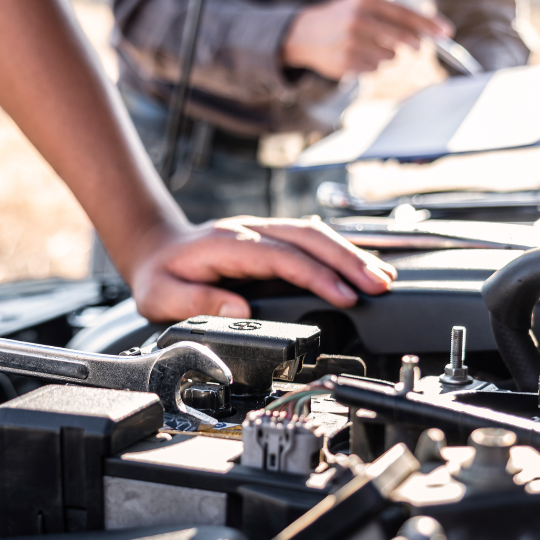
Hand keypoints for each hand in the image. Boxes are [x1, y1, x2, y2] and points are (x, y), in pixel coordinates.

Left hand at [126, 216, 396, 322]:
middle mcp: (251, 231)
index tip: (344, 296)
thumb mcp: (162, 296)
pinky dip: (341, 252)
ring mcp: (264, 231)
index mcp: (227, 245)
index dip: (316, 275)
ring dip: (352, 254)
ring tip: (383, 278)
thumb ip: (195, 302)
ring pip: (316, 234)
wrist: (155, 248)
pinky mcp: (272, 238)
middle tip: (379, 286)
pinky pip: (312, 240)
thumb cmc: (160, 275)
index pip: (283, 256)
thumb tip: (237, 308)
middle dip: (349, 260)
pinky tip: (364, 266)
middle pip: (309, 237)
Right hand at [281, 0, 452, 79]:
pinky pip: (374, 68)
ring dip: (388, 55)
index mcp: (366, 1)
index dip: (429, 24)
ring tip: (369, 46)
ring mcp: (352, 43)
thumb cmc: (341, 16)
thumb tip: (425, 31)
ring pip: (390, 56)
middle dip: (415, 44)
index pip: (405, 13)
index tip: (447, 32)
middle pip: (403, 37)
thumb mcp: (362, 3)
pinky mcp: (346, 63)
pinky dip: (372, 64)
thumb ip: (390, 13)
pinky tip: (356, 56)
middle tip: (419, 47)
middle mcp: (359, 20)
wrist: (303, 33)